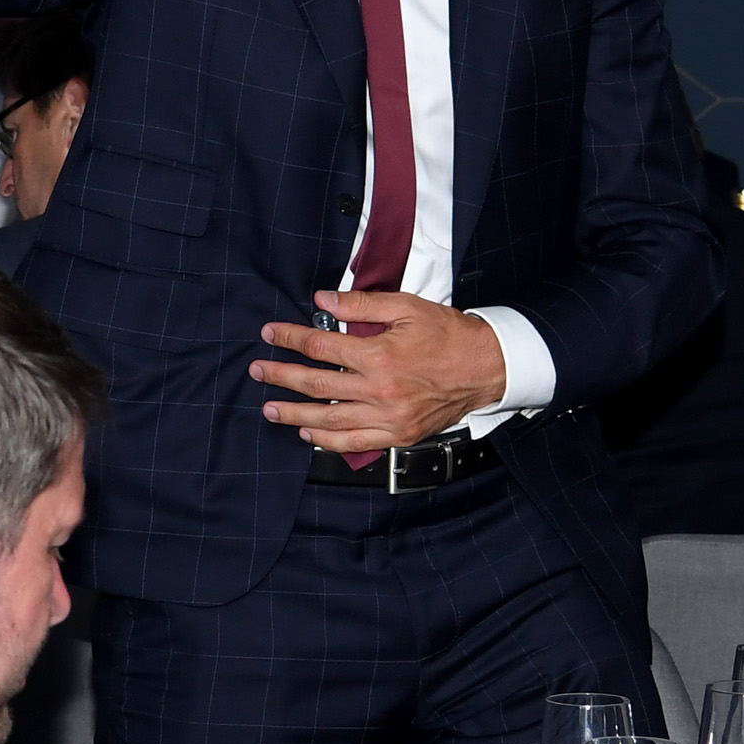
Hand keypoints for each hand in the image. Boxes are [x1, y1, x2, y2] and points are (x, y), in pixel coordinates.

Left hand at [252, 293, 508, 452]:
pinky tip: (308, 434)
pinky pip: (356, 443)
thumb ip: (362, 304)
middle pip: (317, 384)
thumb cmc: (449, 334)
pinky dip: (328, 441)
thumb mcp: (408, 306)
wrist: (486, 368)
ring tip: (270, 409)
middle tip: (257, 371)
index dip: (291, 338)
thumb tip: (323, 299)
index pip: (321, 345)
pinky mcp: (399, 435)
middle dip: (282, 376)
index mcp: (379, 354)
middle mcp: (379, 389)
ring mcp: (388, 417)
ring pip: (330, 419)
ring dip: (295, 414)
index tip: (270, 333)